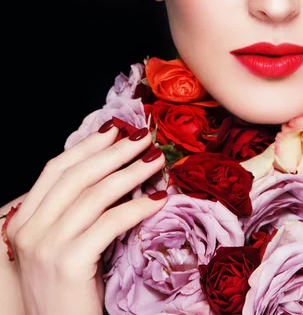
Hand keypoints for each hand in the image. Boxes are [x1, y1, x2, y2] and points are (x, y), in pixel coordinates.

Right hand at [6, 122, 166, 314]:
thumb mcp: (62, 245)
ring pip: (95, 194)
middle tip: (142, 137)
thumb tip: (111, 169)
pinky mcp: (69, 263)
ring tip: (155, 160)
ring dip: (130, 173)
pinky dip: (137, 207)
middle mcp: (29, 231)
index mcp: (23, 221)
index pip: (55, 170)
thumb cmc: (67, 292)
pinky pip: (110, 223)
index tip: (114, 130)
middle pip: (76, 175)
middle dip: (113, 152)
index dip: (86, 146)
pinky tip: (158, 200)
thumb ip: (74, 211)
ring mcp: (46, 246)